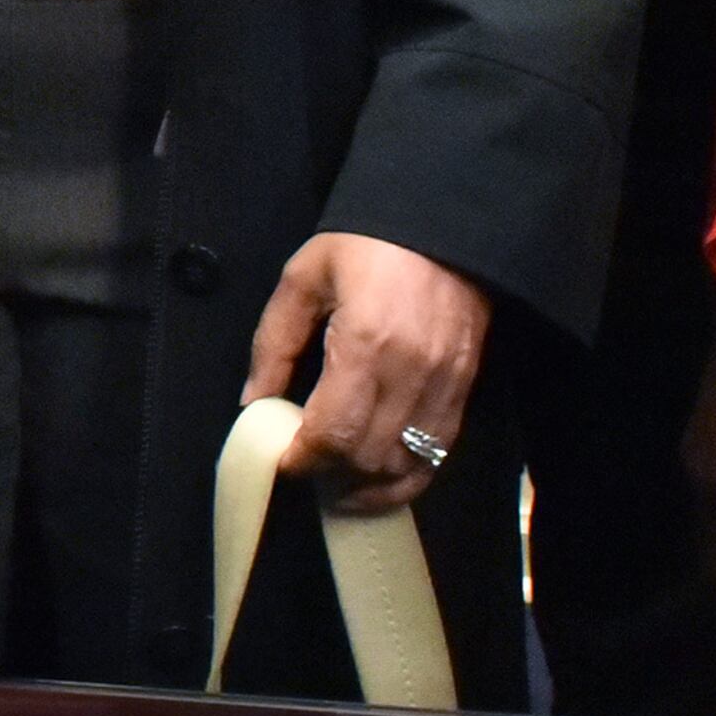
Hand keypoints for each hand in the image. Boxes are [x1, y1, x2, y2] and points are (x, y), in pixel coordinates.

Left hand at [245, 232, 489, 512]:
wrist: (445, 228)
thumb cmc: (365, 247)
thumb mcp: (302, 280)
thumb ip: (273, 344)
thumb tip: (252, 403)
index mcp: (365, 344)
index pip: (333, 432)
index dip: (302, 459)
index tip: (279, 461)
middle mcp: (410, 374)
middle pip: (369, 459)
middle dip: (331, 478)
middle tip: (303, 472)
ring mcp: (444, 387)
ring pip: (406, 466)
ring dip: (368, 488)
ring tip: (336, 487)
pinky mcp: (464, 391)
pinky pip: (437, 454)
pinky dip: (405, 477)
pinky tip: (378, 479)